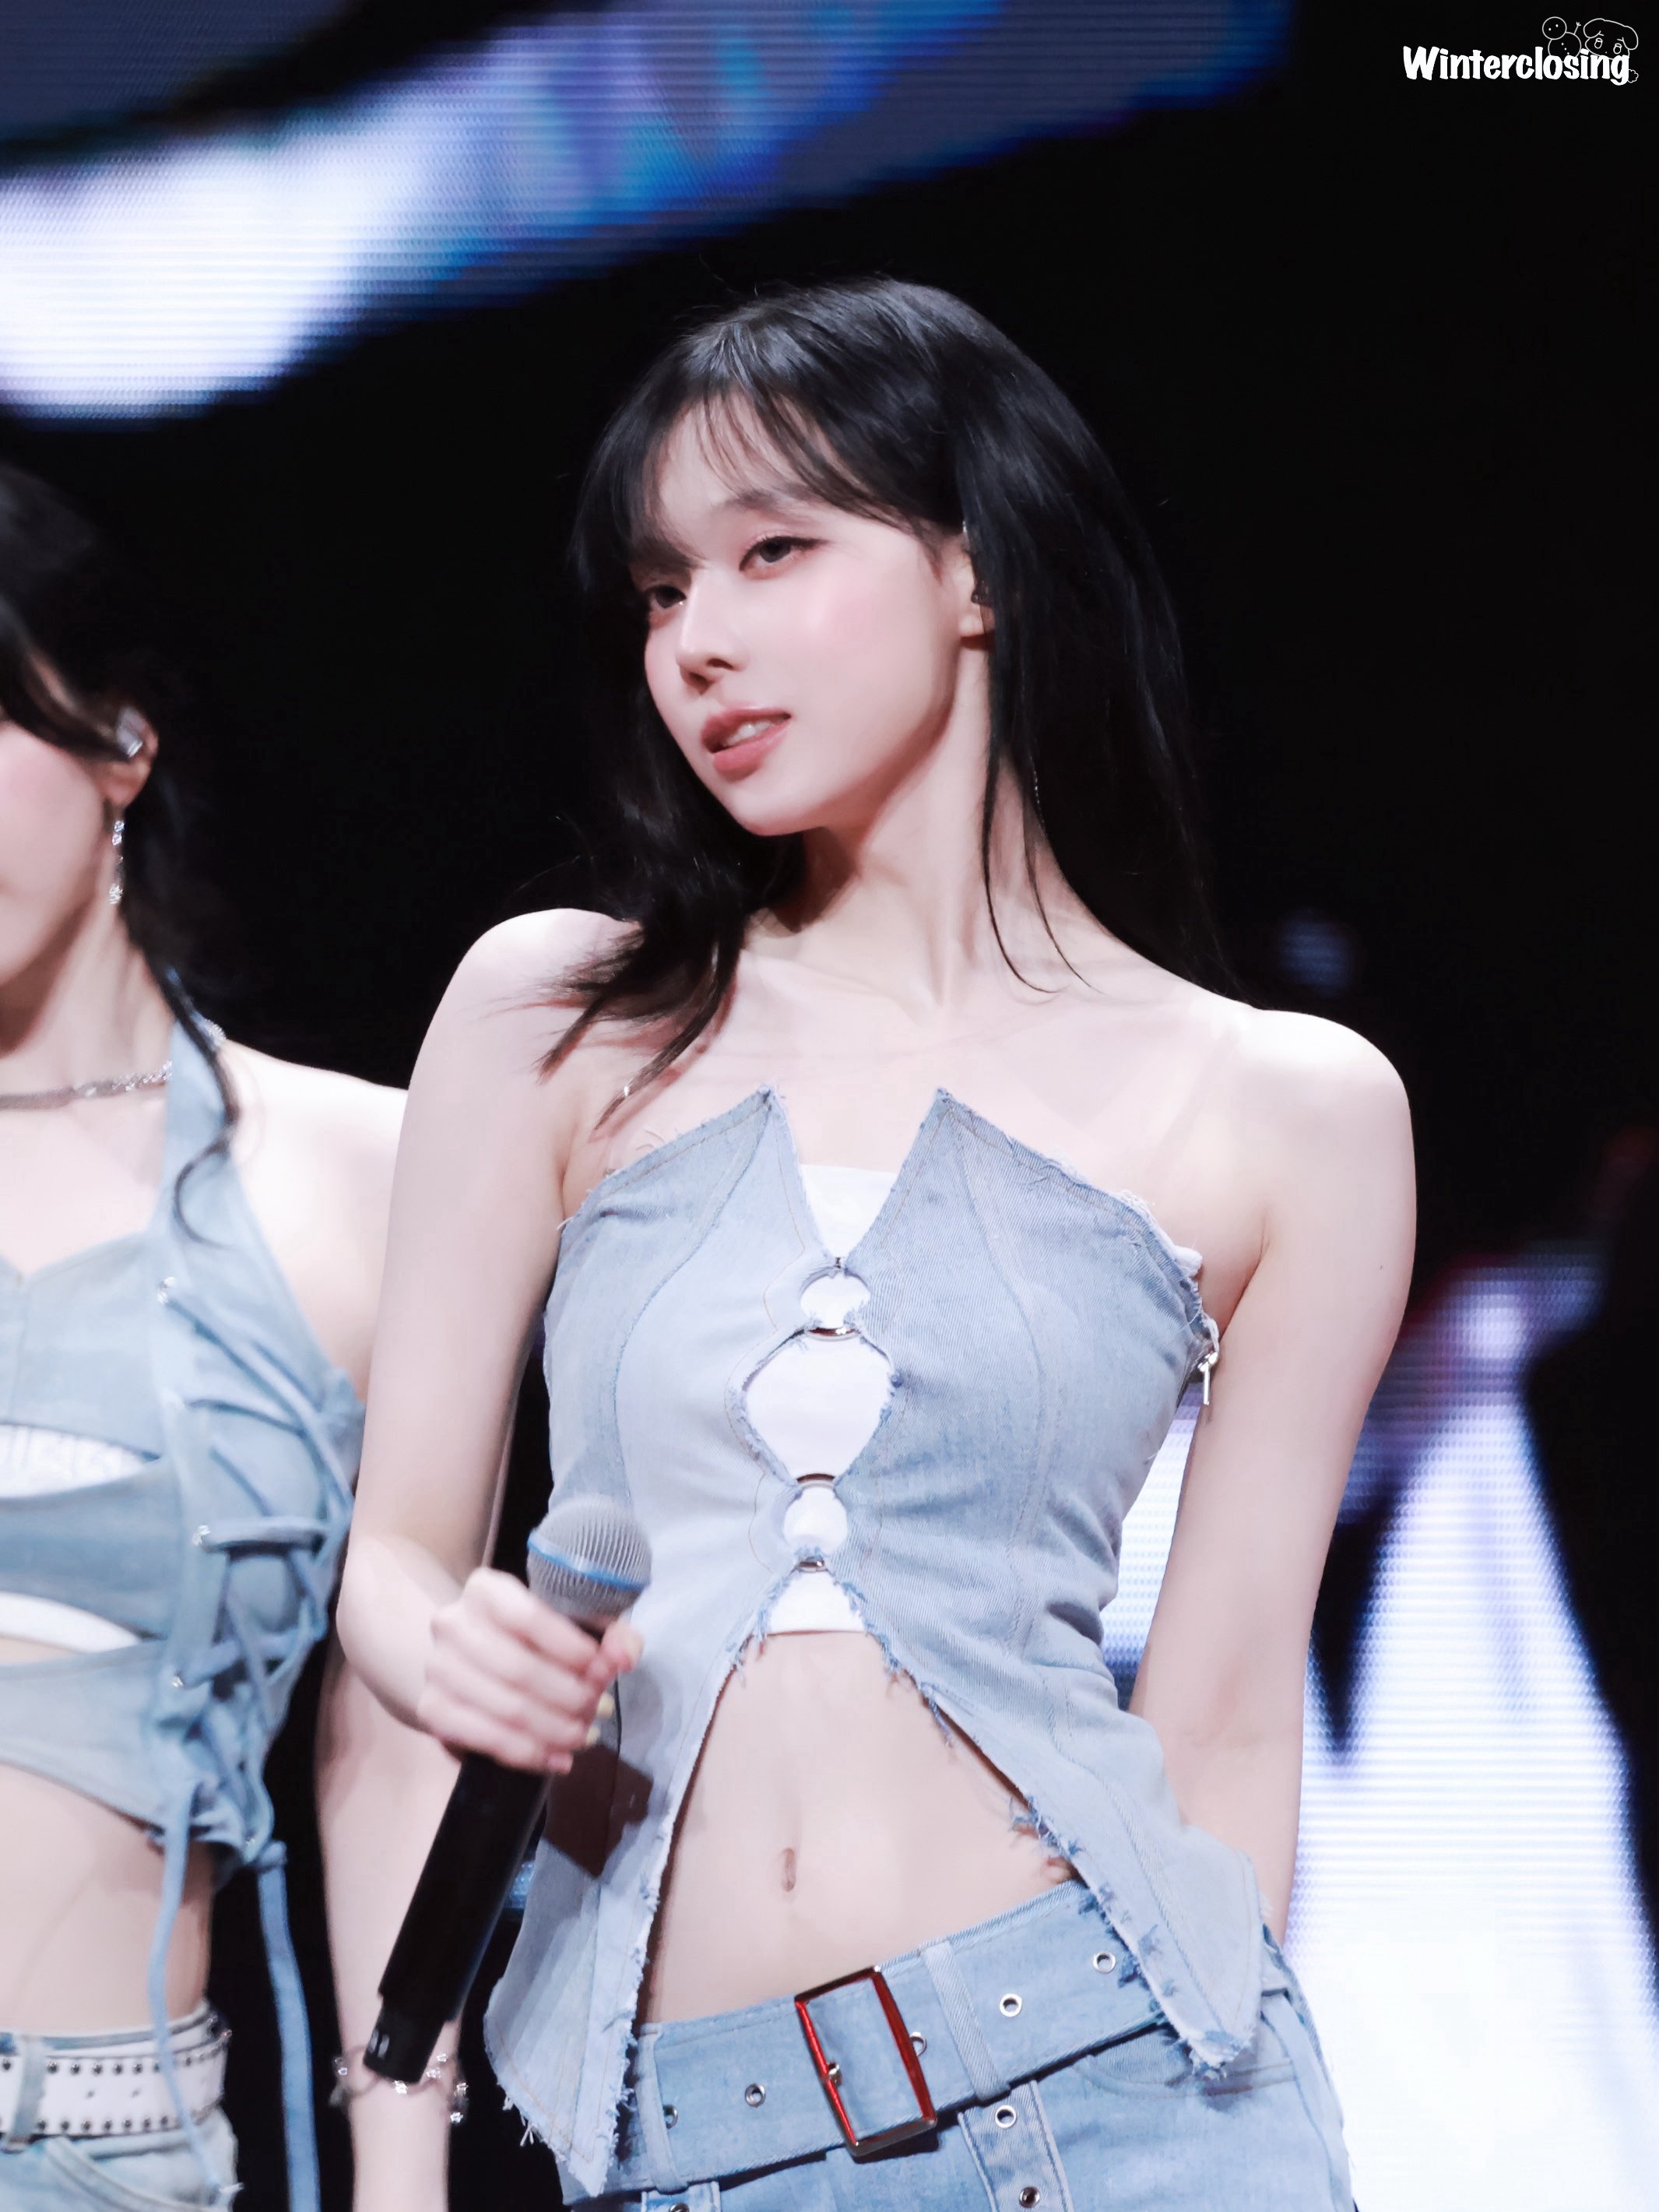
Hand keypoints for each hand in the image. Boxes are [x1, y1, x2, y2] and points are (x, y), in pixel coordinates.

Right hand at [416, 1567, 641, 1771]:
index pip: (528, 1616)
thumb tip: (624, 1657)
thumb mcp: (574, 1622)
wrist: (471, 1661)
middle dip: (570, 1695)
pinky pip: (487, 1739)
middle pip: (519, 1669)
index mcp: (485, 1589)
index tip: (604, 1670)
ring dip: (555, 1729)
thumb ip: (609, 1633)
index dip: (570, 1647)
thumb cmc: (535, 1637)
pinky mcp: (432, 1710)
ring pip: (506, 1708)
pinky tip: (558, 1758)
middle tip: (599, 1709)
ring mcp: (437, 1668)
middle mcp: (452, 1623)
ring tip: (585, 1735)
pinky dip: (530, 1754)